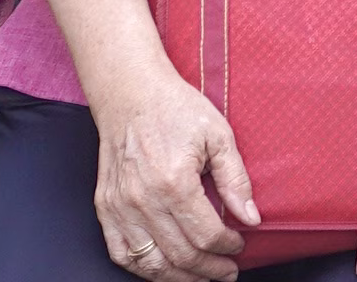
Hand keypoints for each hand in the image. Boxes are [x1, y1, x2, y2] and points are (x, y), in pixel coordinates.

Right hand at [91, 67, 256, 281]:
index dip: (228, 246)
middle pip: (182, 255)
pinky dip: (144, 268)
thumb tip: (251, 217)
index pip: (206, 235)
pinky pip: (122, 253)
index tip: (239, 243)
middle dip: (210, 270)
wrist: (130, 92)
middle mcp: (143, 200)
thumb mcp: (218, 135)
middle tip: (228, 271)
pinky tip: (164, 268)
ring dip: (180, 277)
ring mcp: (119, 207)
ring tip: (201, 276)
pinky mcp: (105, 207)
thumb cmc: (175, 108)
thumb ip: (235, 179)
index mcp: (174, 182)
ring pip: (151, 263)